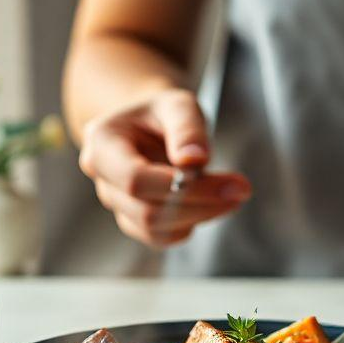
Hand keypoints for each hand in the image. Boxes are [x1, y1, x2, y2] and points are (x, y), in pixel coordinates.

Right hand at [78, 89, 250, 247]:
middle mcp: (102, 177)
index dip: (180, 188)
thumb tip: (194, 160)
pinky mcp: (132, 221)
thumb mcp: (178, 104)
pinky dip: (191, 224)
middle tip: (241, 189)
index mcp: (101, 143)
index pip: (135, 179)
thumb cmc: (162, 114)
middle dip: (199, 203)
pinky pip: (161, 237)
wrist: (151, 127)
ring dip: (199, 216)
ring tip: (231, 193)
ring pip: (155, 229)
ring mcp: (115, 203)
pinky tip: (209, 202)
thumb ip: (187, 127)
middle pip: (146, 210)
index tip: (227, 182)